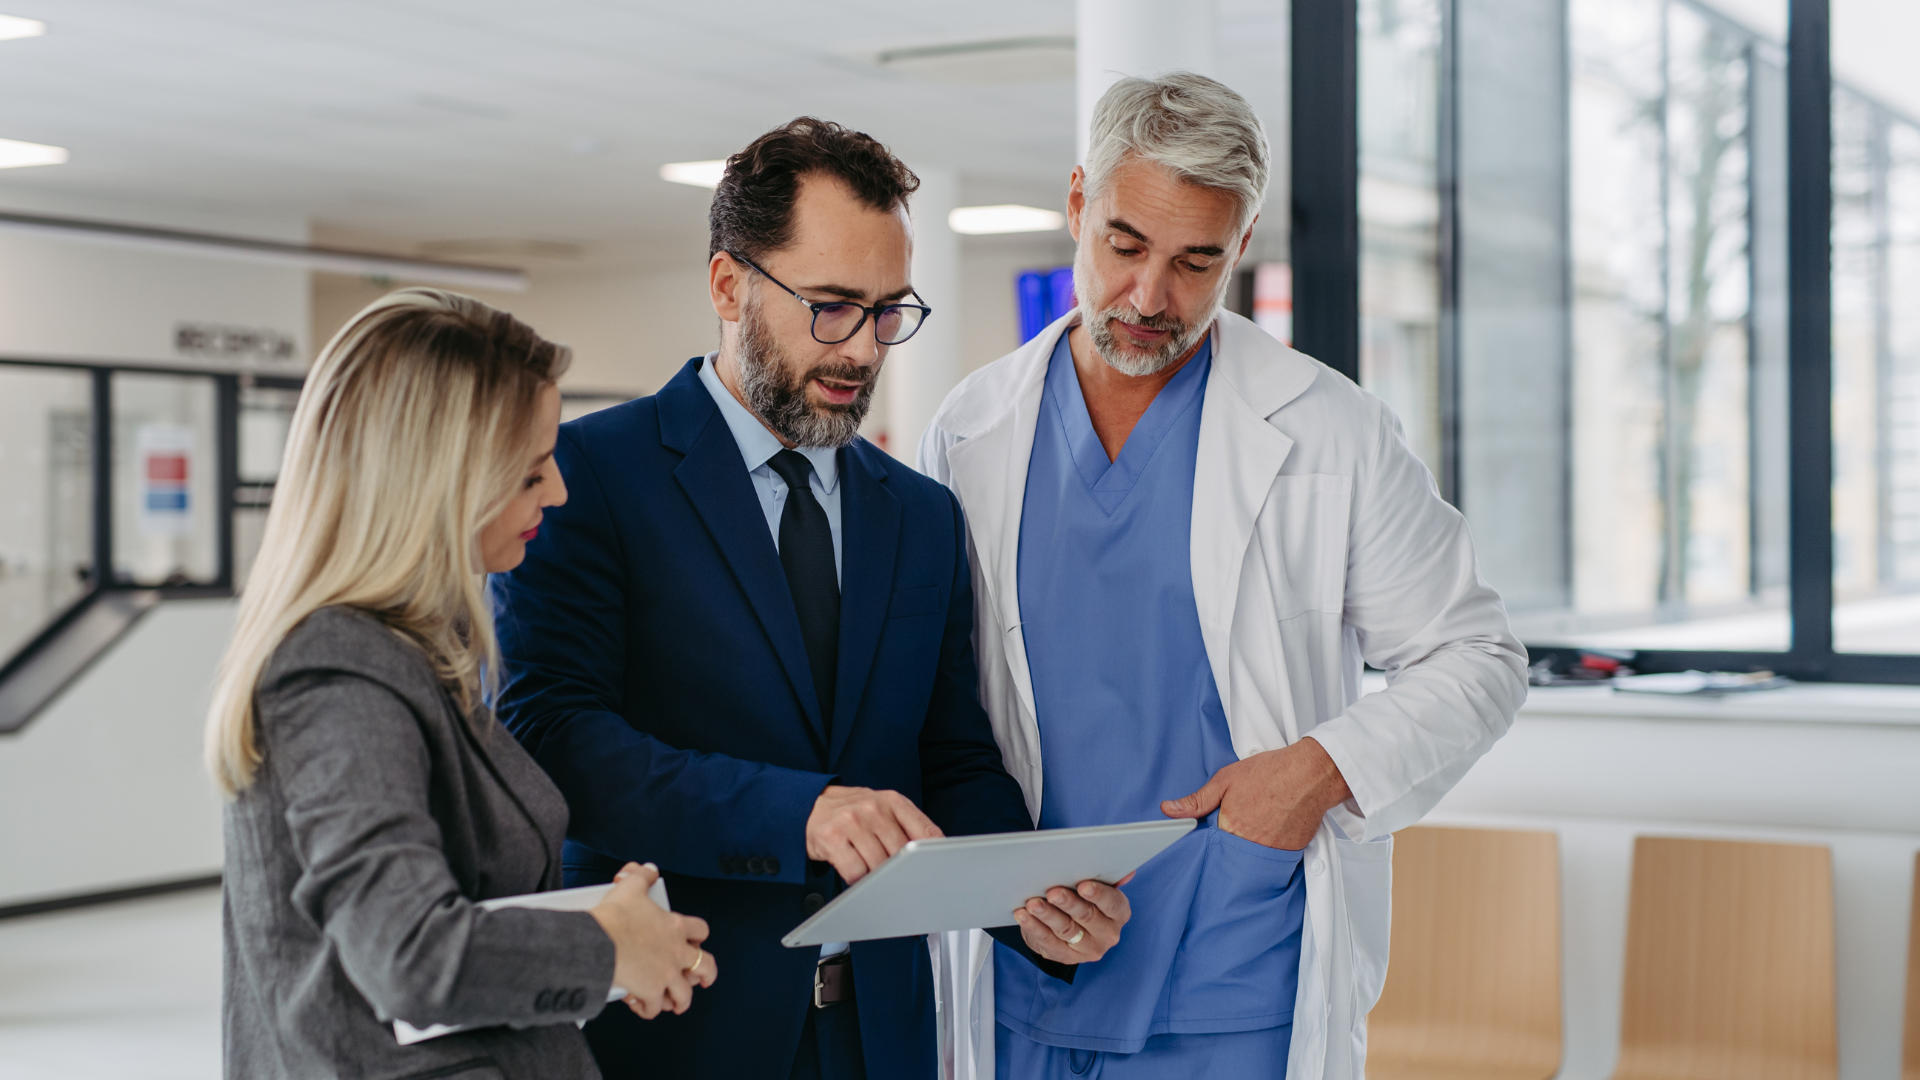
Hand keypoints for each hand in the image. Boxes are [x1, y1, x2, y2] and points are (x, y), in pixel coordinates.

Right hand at [588, 863, 715, 1018]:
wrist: (597, 942)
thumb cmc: (614, 916)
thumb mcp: (630, 887)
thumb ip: (642, 876)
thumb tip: (649, 869)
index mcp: (675, 927)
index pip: (700, 931)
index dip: (699, 937)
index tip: (696, 942)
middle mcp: (676, 952)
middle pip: (705, 966)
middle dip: (706, 975)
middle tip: (702, 979)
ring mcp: (666, 975)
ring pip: (684, 994)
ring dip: (679, 999)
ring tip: (673, 1003)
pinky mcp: (651, 992)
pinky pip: (655, 1007)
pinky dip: (649, 1008)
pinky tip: (641, 1005)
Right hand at [805, 785, 943, 882]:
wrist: (810, 805)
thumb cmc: (853, 813)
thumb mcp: (884, 809)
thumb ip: (909, 826)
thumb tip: (936, 850)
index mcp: (893, 801)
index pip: (925, 832)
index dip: (933, 855)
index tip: (936, 870)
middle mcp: (874, 808)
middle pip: (902, 854)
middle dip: (898, 869)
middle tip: (889, 869)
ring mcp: (852, 821)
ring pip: (879, 866)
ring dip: (874, 874)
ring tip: (865, 862)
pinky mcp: (832, 837)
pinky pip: (856, 872)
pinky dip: (856, 877)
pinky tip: (850, 865)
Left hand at [1012, 873, 1133, 964]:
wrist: (1071, 928)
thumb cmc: (1085, 901)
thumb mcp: (1099, 889)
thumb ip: (1109, 879)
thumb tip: (1127, 872)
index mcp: (1118, 914)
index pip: (1112, 904)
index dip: (1099, 895)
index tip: (1083, 886)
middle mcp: (1107, 934)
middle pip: (1087, 916)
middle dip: (1068, 903)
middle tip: (1053, 892)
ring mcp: (1086, 949)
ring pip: (1065, 929)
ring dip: (1048, 915)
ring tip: (1033, 903)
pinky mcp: (1065, 957)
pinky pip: (1048, 941)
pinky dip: (1034, 927)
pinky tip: (1023, 916)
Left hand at [1161, 736, 1351, 849]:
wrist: (1311, 774)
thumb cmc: (1271, 772)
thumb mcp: (1226, 779)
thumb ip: (1197, 800)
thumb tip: (1169, 809)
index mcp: (1230, 827)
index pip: (1209, 848)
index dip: (1209, 842)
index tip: (1210, 839)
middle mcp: (1250, 844)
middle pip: (1230, 856)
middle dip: (1229, 848)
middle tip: (1240, 828)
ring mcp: (1271, 851)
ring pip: (1251, 860)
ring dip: (1249, 850)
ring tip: (1257, 828)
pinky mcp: (1290, 853)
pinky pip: (1273, 860)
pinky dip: (1269, 850)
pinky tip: (1271, 832)